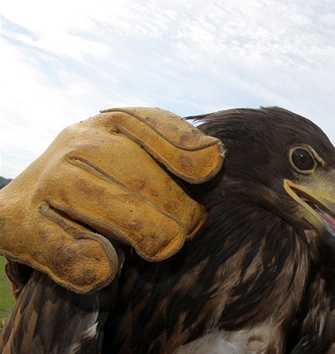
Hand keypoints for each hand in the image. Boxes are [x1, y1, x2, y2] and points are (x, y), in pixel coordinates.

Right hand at [0, 107, 223, 292]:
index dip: (183, 149)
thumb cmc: (101, 183)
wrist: (25, 208)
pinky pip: (69, 251)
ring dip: (148, 232)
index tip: (210, 170)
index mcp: (105, 124)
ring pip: (113, 209)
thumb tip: (214, 156)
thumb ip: (171, 151)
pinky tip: (109, 266)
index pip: (149, 125)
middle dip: (178, 207)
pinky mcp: (19, 225)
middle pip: (141, 175)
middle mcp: (74, 145)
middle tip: (191, 226)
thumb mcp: (130, 156)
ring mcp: (46, 182)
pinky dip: (94, 264)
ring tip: (164, 246)